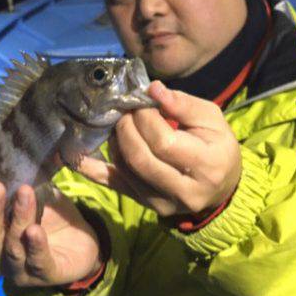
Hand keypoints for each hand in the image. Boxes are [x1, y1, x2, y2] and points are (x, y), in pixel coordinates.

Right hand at [0, 181, 102, 286]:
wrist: (84, 242)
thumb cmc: (51, 217)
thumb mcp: (35, 195)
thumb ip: (21, 182)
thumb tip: (15, 154)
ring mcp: (19, 270)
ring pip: (12, 246)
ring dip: (17, 218)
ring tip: (25, 194)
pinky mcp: (45, 275)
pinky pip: (37, 261)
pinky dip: (35, 245)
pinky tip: (35, 230)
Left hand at [79, 81, 240, 216]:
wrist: (220, 187)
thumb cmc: (217, 146)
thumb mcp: (211, 119)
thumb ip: (183, 104)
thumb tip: (152, 90)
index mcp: (207, 166)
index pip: (164, 142)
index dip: (145, 118)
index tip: (140, 101)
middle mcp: (184, 191)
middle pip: (140, 159)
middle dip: (125, 129)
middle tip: (123, 111)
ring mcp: (162, 203)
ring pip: (126, 171)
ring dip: (114, 142)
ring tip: (115, 123)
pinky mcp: (146, 205)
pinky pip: (115, 185)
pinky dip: (94, 169)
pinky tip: (75, 155)